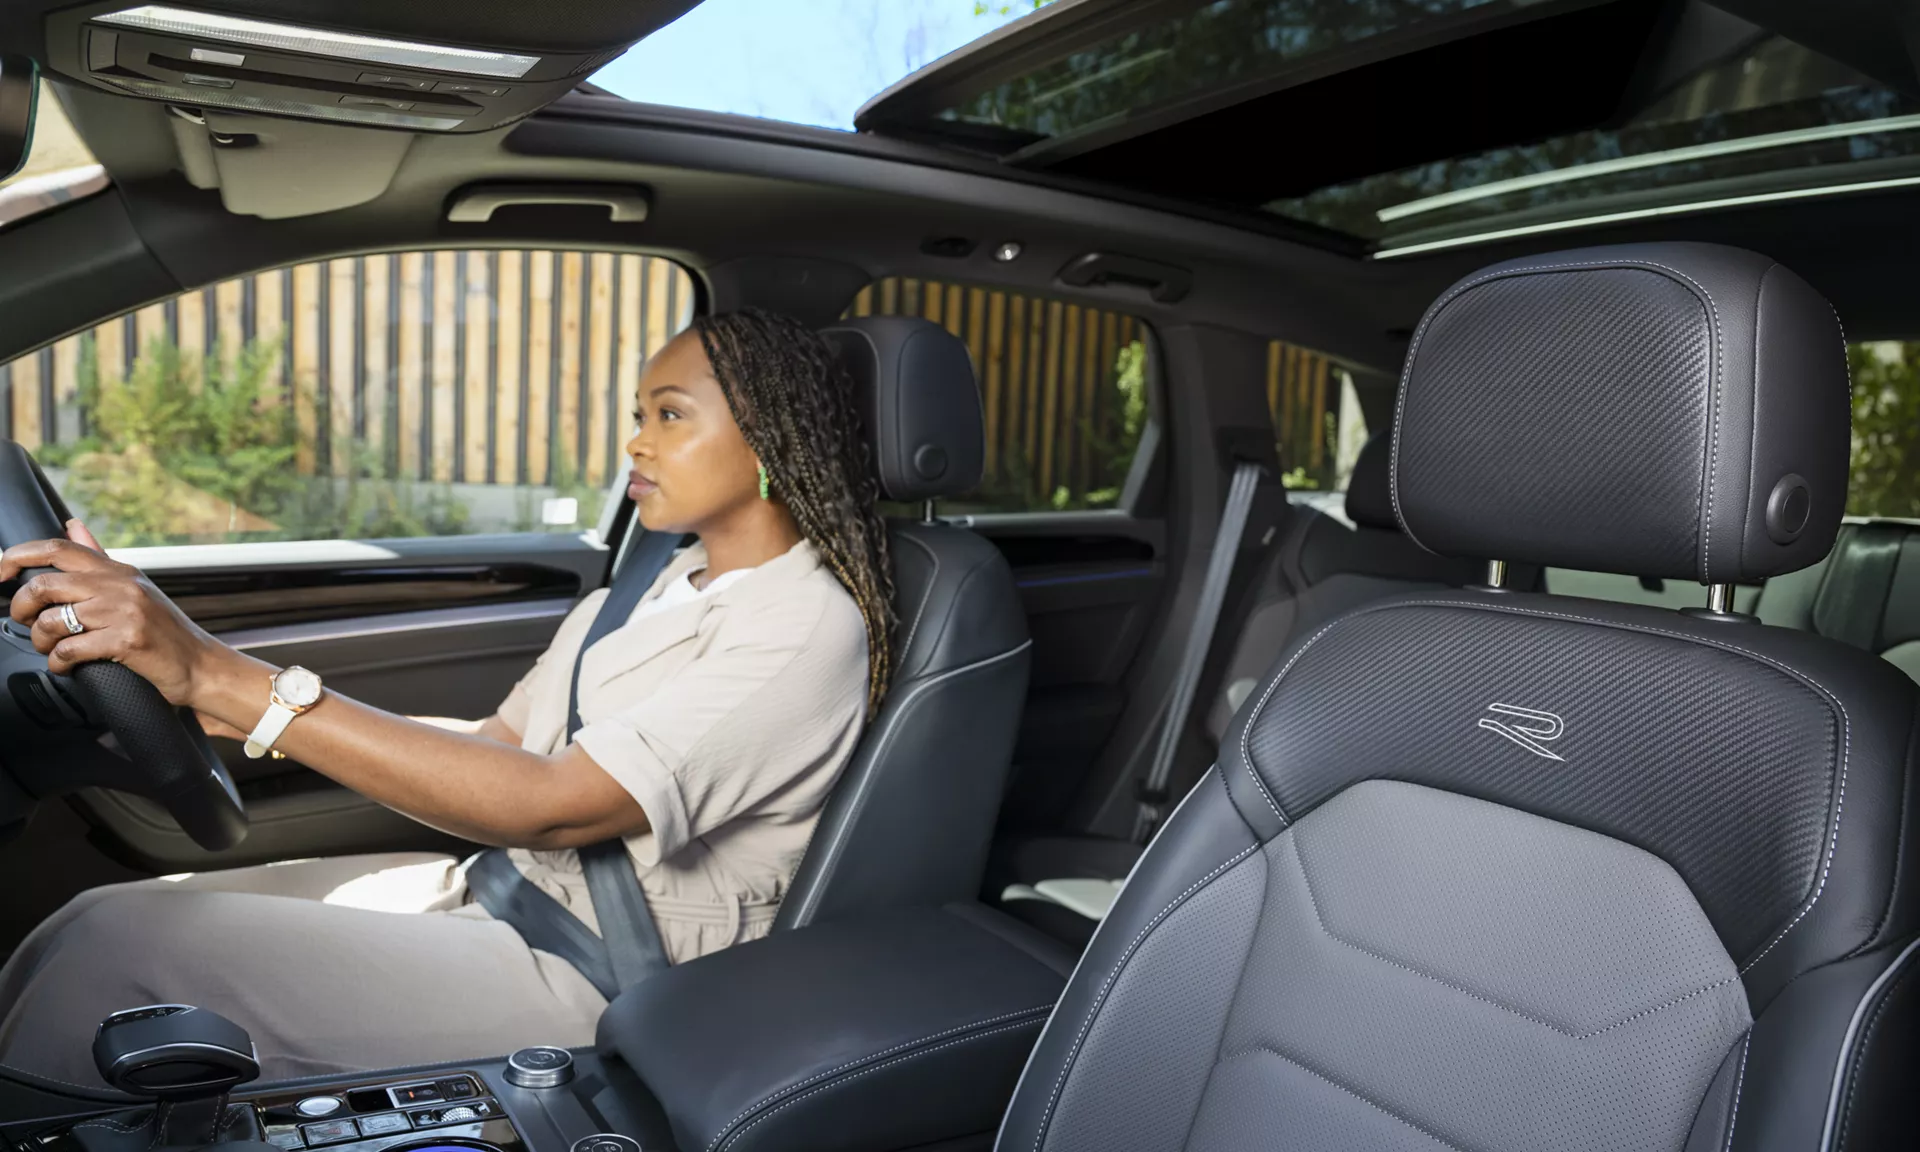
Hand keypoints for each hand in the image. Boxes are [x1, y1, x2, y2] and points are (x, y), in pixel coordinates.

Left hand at [0, 519, 223, 705]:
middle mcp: (121, 586)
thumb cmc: (166, 633)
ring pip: (53, 620)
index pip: (57, 549)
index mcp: (119, 570)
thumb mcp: (135, 588)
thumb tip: (73, 525)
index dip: (17, 556)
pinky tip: (66, 668)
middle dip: (21, 608)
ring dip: (40, 642)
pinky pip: (70, 650)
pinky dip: (58, 664)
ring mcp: (125, 612)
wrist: (202, 667)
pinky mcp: (127, 641)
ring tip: (50, 651)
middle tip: (26, 623)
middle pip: (44, 585)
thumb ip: (100, 558)